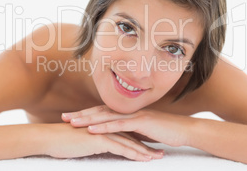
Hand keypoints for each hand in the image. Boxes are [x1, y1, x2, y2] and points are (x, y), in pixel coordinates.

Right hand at [40, 123, 163, 160]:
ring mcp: (103, 132)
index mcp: (103, 126)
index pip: (125, 134)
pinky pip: (121, 148)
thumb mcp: (81, 141)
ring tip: (158, 157)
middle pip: (131, 137)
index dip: (139, 141)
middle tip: (161, 152)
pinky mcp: (100, 139)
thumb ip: (92, 142)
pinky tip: (144, 159)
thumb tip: (99, 148)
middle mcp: (106, 127)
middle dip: (147, 145)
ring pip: (130, 142)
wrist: (49, 138)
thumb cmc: (61, 141)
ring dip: (145, 151)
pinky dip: (134, 154)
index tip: (151, 147)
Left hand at [62, 105, 193, 146]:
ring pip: (106, 116)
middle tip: (63, 117)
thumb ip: (130, 131)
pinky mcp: (141, 122)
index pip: (102, 112)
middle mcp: (128, 111)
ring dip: (88, 119)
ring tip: (72, 122)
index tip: (71, 117)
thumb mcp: (142, 132)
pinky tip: (92, 129)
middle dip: (81, 114)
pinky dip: (104, 127)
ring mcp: (134, 115)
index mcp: (126, 113)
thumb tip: (118, 135)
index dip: (86, 114)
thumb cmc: (164, 131)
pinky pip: (119, 124)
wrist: (183, 129)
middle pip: (99, 111)